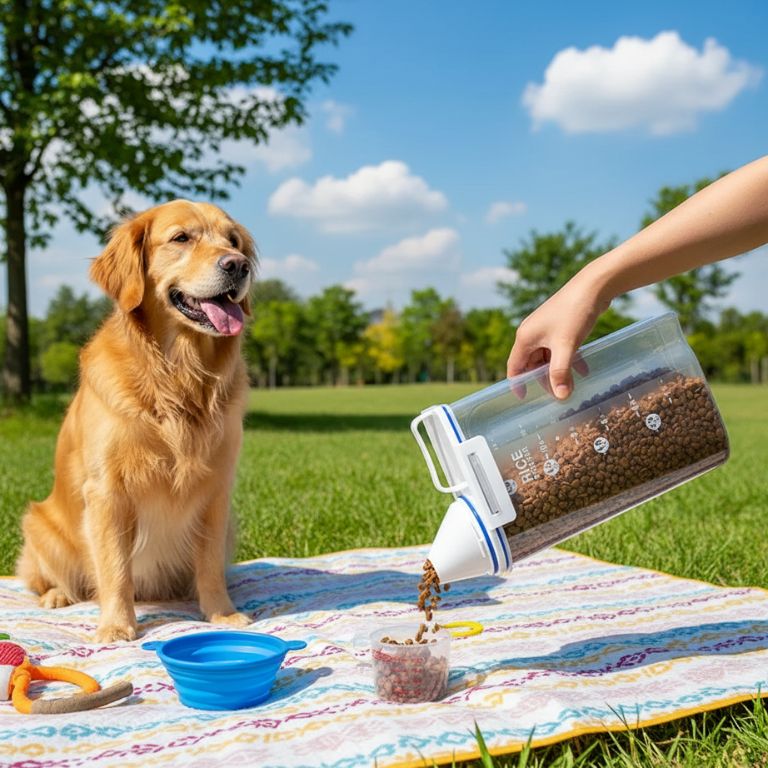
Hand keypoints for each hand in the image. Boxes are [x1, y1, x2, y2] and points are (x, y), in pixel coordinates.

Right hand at [506, 266, 610, 398]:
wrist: (593, 286)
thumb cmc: (574, 314)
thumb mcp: (566, 346)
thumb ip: (561, 372)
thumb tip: (560, 396)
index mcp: (525, 338)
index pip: (515, 367)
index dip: (518, 384)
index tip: (525, 399)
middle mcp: (532, 333)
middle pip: (532, 363)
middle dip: (545, 379)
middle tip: (559, 394)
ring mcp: (546, 329)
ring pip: (547, 357)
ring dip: (559, 370)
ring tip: (573, 385)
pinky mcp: (559, 326)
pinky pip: (559, 348)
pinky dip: (568, 359)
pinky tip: (583, 368)